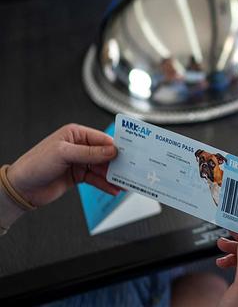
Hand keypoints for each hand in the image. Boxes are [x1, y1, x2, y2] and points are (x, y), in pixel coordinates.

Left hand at [6, 124, 120, 206]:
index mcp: (75, 134)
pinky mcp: (79, 175)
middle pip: (105, 154)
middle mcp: (79, 146)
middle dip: (117, 163)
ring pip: (102, 168)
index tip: (130, 155)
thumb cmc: (35, 164)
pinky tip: (113, 189)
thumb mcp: (63, 154)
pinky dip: (105, 184)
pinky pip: (96, 179)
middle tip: (130, 171)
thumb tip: (111, 151)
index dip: (116, 147)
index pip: (102, 139)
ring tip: (124, 183)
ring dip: (113, 176)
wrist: (21, 188)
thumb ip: (89, 153)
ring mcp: (79, 162)